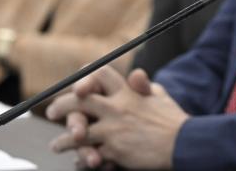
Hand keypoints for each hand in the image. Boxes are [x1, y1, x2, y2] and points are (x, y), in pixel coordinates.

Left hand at [47, 66, 188, 168]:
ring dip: (64, 140)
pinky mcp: (114, 150)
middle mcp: (116, 108)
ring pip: (78, 132)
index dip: (85, 78)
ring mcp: (113, 130)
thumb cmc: (172, 120)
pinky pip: (90, 154)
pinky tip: (77, 161)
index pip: (100, 75)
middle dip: (62, 106)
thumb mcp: (159, 95)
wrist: (183, 143)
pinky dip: (82, 159)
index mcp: (128, 92)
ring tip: (56, 145)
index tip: (77, 86)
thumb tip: (135, 75)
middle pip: (79, 101)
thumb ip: (144, 85)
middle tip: (52, 113)